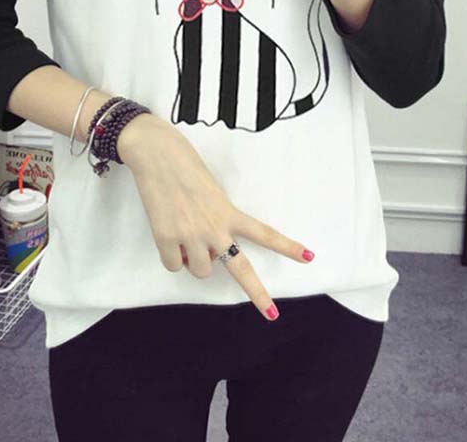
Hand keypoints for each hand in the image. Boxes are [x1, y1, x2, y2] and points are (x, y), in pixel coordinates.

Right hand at [117, 113, 314, 320]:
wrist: (156, 154)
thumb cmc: (185, 164)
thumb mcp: (211, 191)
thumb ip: (216, 219)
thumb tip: (208, 251)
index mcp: (229, 212)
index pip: (264, 233)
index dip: (287, 246)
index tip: (309, 257)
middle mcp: (214, 228)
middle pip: (240, 269)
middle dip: (257, 294)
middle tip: (270, 313)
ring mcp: (190, 235)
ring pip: (201, 271)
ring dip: (195, 262)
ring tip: (186, 238)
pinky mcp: (165, 239)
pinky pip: (174, 265)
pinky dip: (172, 257)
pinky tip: (168, 235)